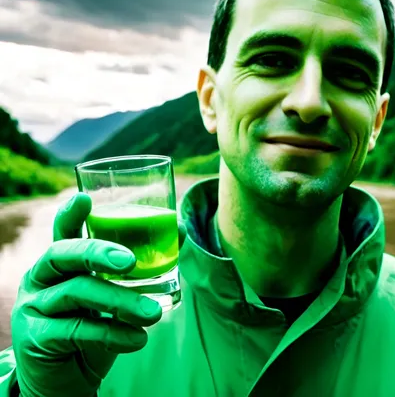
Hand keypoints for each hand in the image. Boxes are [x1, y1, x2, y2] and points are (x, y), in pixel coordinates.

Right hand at [10, 193, 186, 396]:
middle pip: (62, 253)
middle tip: (132, 261)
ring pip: (76, 292)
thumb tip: (180, 230)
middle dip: (98, 252)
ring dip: (120, 301)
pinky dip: (111, 332)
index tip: (85, 198)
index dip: (71, 213)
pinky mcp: (35, 338)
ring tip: (154, 313)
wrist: (68, 376)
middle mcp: (42, 276)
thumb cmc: (96, 322)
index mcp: (62, 259)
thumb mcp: (117, 291)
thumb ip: (141, 264)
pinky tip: (137, 339)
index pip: (63, 229)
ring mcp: (34, 306)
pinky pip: (76, 330)